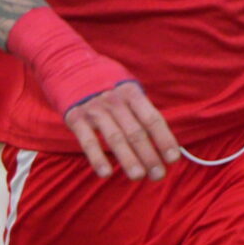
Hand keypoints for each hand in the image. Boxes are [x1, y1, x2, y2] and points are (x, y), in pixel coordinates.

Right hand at [62, 81, 180, 182]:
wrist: (70, 67)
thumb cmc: (107, 85)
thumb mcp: (127, 90)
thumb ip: (142, 111)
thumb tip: (164, 142)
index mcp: (132, 93)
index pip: (152, 119)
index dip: (164, 139)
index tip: (173, 159)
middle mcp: (115, 101)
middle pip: (136, 132)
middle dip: (149, 156)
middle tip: (159, 175)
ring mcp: (95, 110)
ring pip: (115, 138)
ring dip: (128, 159)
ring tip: (139, 176)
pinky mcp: (76, 118)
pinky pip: (88, 141)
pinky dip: (97, 158)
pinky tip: (106, 174)